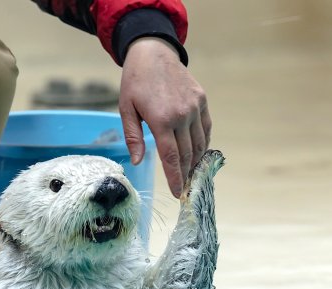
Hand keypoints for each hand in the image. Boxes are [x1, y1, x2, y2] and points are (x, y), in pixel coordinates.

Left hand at [120, 37, 211, 197]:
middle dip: (186, 174)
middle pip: (187, 154)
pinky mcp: (201, 101)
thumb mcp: (126, 109)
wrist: (154, 52)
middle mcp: (181, 115)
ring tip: (190, 175)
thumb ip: (133, 137)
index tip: (177, 193)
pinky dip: (203, 144)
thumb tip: (137, 161)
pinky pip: (206, 129)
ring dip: (196, 162)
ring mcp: (194, 107)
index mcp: (161, 119)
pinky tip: (197, 154)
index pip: (172, 157)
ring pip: (199, 144)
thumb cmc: (136, 82)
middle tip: (184, 189)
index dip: (175, 178)